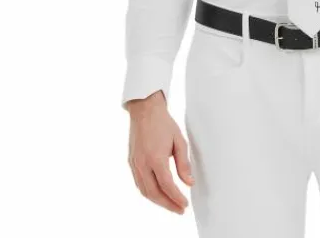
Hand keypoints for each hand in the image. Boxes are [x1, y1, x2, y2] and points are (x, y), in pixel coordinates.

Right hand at [127, 91, 194, 214]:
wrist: (145, 110)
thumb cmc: (163, 123)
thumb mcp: (179, 141)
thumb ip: (184, 163)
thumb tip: (189, 182)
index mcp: (156, 158)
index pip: (167, 186)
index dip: (176, 198)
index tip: (185, 204)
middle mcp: (143, 164)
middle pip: (154, 193)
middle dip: (168, 204)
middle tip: (179, 209)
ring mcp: (135, 164)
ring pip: (144, 191)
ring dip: (158, 201)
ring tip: (170, 204)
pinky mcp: (131, 162)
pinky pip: (139, 184)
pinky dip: (149, 193)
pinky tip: (157, 194)